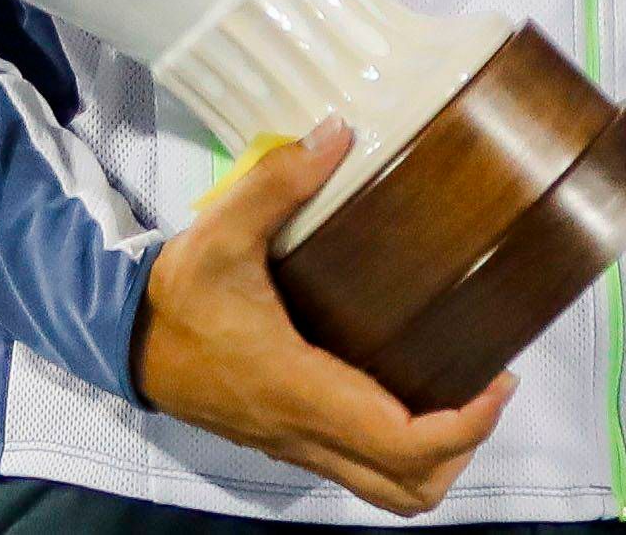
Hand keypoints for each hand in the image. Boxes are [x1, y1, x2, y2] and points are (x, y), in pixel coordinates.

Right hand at [131, 118, 514, 514]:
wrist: (126, 340)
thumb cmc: (177, 295)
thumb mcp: (221, 230)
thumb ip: (278, 182)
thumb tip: (336, 134)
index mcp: (299, 389)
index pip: (401, 443)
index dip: (465, 426)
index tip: (500, 380)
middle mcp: (304, 432)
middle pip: (408, 487)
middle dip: (464, 446)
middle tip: (488, 382)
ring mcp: (297, 444)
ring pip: (385, 492)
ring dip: (435, 458)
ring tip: (460, 394)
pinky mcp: (291, 439)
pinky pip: (361, 470)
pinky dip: (402, 450)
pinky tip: (411, 388)